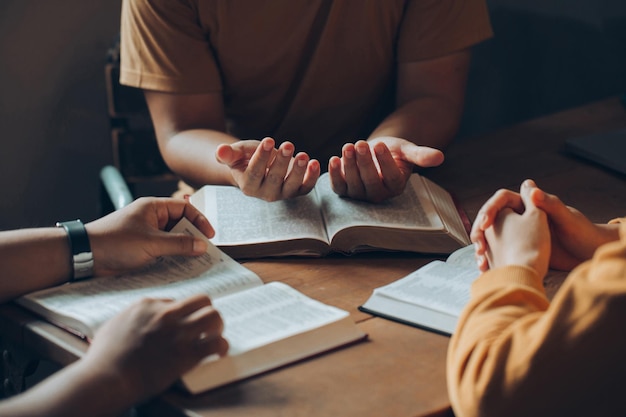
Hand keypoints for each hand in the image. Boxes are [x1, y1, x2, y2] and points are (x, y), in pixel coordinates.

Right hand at [84, 294, 227, 403]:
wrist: (105, 379)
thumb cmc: (103, 358)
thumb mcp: (113, 326)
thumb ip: (130, 318)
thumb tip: (136, 320)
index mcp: (147, 305)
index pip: (175, 301)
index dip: (180, 313)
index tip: (181, 323)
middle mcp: (166, 314)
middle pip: (202, 300)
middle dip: (206, 310)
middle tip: (206, 324)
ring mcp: (178, 332)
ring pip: (213, 316)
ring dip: (217, 326)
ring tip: (215, 335)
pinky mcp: (186, 354)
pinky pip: (216, 343)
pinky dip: (222, 347)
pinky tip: (220, 352)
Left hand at [85, 197, 214, 276]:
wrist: (85, 255)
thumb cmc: (114, 242)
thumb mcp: (151, 243)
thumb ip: (179, 244)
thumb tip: (202, 246)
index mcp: (153, 207)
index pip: (185, 208)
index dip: (200, 220)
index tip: (209, 235)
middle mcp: (151, 218)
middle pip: (181, 224)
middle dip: (193, 237)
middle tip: (204, 251)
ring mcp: (146, 233)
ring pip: (172, 238)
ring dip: (182, 249)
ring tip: (194, 260)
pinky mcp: (141, 247)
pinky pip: (163, 250)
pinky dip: (172, 256)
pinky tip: (179, 266)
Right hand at [216, 137, 320, 200]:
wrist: (262, 164)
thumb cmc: (247, 157)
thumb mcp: (237, 154)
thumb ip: (228, 154)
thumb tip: (219, 150)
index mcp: (248, 185)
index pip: (255, 172)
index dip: (261, 157)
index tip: (268, 140)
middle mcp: (265, 193)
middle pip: (274, 179)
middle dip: (281, 162)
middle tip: (288, 144)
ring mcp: (283, 194)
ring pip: (292, 186)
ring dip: (299, 171)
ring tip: (303, 155)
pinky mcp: (297, 191)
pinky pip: (306, 188)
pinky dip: (312, 177)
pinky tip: (315, 163)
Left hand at [328, 137, 443, 202]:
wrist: (375, 152)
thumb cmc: (394, 151)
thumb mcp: (407, 150)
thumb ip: (421, 154)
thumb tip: (440, 157)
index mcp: (396, 187)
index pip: (391, 177)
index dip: (385, 162)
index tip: (380, 145)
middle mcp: (378, 195)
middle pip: (370, 182)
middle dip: (365, 162)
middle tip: (360, 143)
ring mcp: (360, 195)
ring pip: (353, 184)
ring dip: (349, 165)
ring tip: (348, 146)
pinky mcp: (344, 190)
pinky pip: (338, 186)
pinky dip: (334, 174)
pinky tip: (333, 159)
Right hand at [472, 180, 618, 270]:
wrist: (586, 253)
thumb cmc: (580, 232)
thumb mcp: (565, 218)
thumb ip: (548, 203)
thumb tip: (530, 186)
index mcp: (529, 205)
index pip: (501, 199)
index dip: (489, 209)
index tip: (485, 223)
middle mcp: (520, 217)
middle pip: (490, 218)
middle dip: (479, 230)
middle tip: (478, 243)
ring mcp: (517, 234)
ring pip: (490, 236)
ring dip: (482, 246)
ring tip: (480, 258)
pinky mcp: (518, 249)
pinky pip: (496, 251)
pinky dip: (489, 259)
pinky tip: (486, 268)